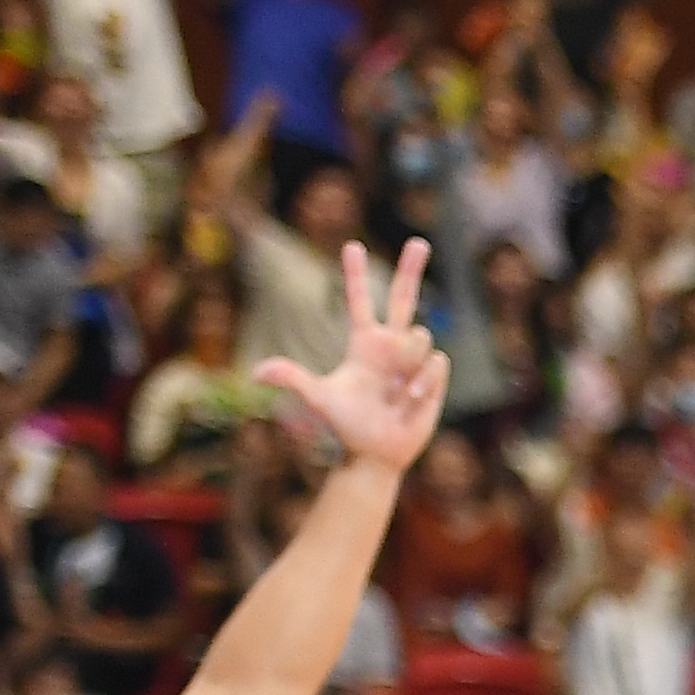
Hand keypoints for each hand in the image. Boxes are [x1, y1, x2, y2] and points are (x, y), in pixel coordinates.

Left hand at [258, 239, 447, 475]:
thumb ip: (293, 378)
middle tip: (419, 242)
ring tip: (397, 393)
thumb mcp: (319, 399)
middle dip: (411, 269)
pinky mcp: (434, 376)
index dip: (355, 275)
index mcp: (363, 344)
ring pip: (421, 336)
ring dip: (409, 363)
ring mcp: (414, 360)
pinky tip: (411, 399)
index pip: (360, 301)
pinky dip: (423, 380)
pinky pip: (436, 361)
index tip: (350, 245)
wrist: (379, 453)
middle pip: (404, 298)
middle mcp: (390, 346)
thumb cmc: (347, 426)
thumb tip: (257, 372)